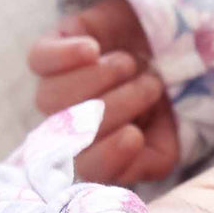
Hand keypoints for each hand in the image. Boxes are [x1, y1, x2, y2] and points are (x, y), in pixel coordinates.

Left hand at [28, 0, 178, 183]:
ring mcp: (56, 90)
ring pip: (52, 98)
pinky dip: (66, 56)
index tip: (134, 136)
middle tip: (153, 86)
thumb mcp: (173, 133)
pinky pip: (39, 60)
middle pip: (71, 133)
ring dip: (98, 79)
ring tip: (130, 63)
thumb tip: (134, 149)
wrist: (164, 42)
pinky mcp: (48, 53)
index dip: (107, 158)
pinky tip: (93, 48)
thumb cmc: (169, 95)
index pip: (90, 170)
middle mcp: (73, 127)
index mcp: (102, 153)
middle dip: (117, 108)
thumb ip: (156, 158)